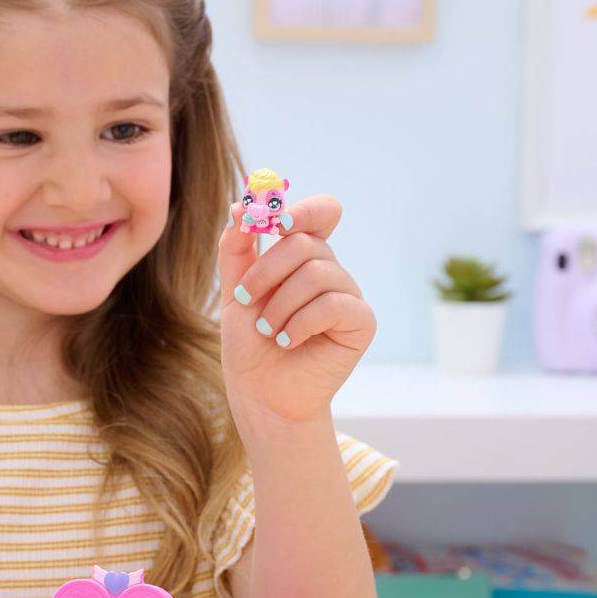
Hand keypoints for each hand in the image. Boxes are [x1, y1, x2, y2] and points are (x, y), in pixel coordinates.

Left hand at [217, 194, 375, 427]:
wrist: (260, 391)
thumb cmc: (250, 342)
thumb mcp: (235, 289)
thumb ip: (236, 248)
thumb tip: (241, 206)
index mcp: (304, 257)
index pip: (322, 213)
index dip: (305, 210)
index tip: (276, 220)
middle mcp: (330, 270)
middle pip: (306, 243)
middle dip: (266, 271)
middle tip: (245, 299)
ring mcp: (349, 294)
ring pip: (317, 274)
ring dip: (280, 305)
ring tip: (268, 331)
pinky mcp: (361, 322)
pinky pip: (334, 304)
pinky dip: (301, 323)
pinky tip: (289, 342)